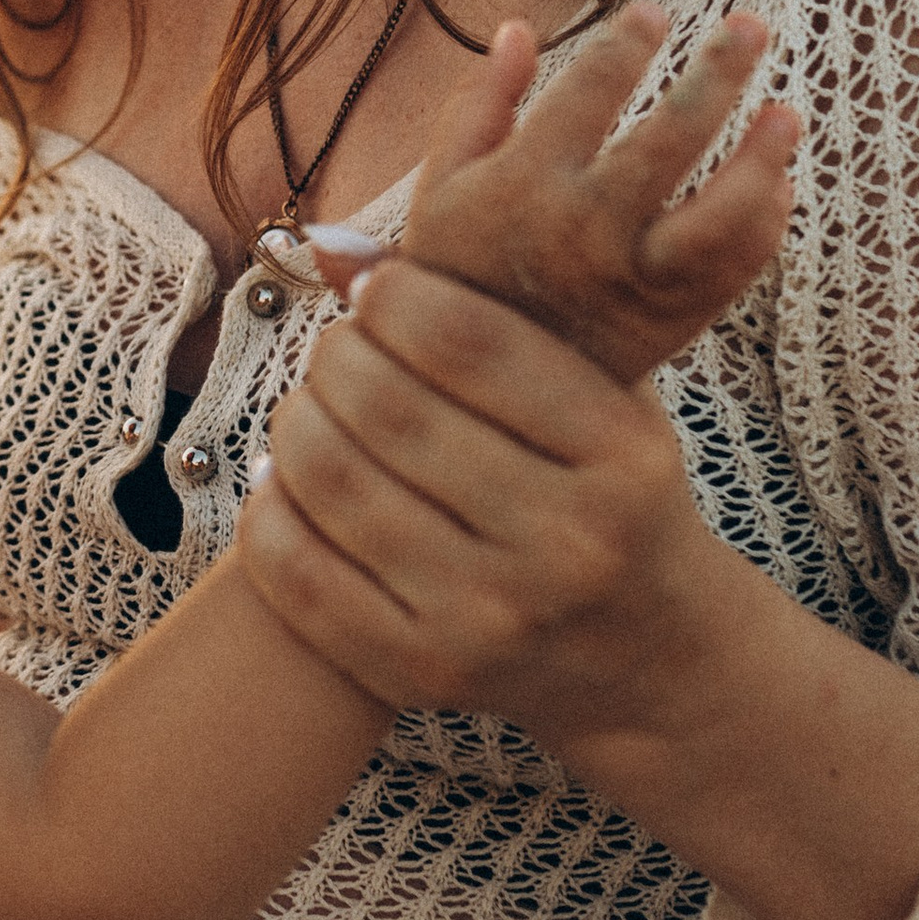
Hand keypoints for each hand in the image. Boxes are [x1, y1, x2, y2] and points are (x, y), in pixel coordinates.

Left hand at [239, 262, 721, 736]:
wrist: (646, 658)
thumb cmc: (606, 494)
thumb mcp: (594, 396)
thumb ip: (488, 313)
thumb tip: (329, 244)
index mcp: (621, 457)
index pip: (470, 342)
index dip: (393, 298)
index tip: (373, 293)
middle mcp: (567, 542)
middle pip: (389, 409)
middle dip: (335, 357)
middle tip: (335, 351)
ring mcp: (494, 619)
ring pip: (335, 483)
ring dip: (295, 423)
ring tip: (310, 408)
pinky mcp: (428, 675)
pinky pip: (301, 577)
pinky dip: (271, 510)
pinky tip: (287, 481)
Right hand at [304, 5, 795, 387]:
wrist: (474, 397)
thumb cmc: (459, 275)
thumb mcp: (440, 189)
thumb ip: (475, 106)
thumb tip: (518, 28)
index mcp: (521, 183)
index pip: (591, 88)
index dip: (629, 43)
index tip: (652, 16)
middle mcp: (584, 229)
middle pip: (673, 135)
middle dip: (719, 70)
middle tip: (750, 27)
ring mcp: (634, 279)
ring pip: (724, 212)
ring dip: (764, 155)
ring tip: (787, 113)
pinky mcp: (672, 321)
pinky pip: (737, 267)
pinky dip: (765, 223)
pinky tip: (776, 183)